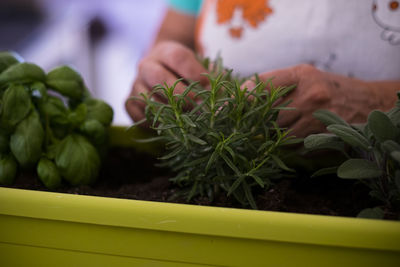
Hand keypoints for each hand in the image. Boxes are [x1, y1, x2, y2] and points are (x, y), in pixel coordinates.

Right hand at [126, 41, 208, 122]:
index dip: (194, 72)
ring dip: (167, 111)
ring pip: (146, 97)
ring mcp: (135, 83)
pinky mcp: (129, 100)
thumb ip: (212, 77)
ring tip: (184, 119)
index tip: (208, 86)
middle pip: (159, 78)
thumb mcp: (199, 66)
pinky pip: (136, 112)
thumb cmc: (186, 71)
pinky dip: (151, 121)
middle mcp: (146, 65)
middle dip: (181, 95)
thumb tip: (226, 94)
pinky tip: (167, 124)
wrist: (162, 70)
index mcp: (165, 51)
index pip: (177, 57)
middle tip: (197, 106)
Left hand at [242, 64, 386, 137]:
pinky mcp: (322, 139)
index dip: (239, 98)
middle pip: (266, 116)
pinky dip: (285, 148)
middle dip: (250, 125)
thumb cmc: (325, 88)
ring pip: (278, 136)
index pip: (261, 84)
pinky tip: (284, 145)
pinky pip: (293, 149)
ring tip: (256, 141)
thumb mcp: (302, 76)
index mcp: (300, 75)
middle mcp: (309, 96)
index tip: (222, 110)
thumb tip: (239, 98)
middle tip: (233, 131)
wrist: (364, 102)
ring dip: (267, 140)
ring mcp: (317, 119)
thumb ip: (275, 85)